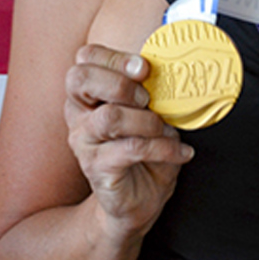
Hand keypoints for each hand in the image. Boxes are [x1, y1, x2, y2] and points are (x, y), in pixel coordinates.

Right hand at [63, 43, 193, 234]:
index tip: (144, 68)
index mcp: (87, 94)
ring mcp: (83, 142)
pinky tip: (181, 153)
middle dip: (121, 82)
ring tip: (165, 129)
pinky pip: (130, 149)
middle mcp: (78, 114)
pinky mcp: (96, 167)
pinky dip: (163, 148)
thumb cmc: (144, 154)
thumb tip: (173, 71)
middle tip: (147, 98)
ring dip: (146, 120)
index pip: (85, 58)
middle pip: (80, 78)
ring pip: (109, 117)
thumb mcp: (149, 115)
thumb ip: (150, 92)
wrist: (138, 201)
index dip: (114, 57)